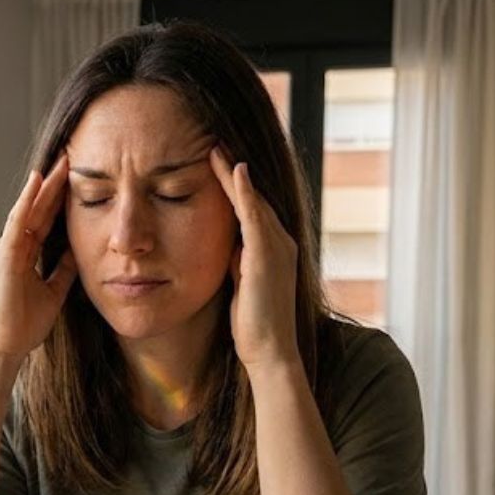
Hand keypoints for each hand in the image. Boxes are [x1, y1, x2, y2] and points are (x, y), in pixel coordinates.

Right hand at [0, 155, 78, 362]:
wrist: (5, 346)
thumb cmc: (24, 324)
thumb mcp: (54, 291)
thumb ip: (63, 270)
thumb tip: (78, 251)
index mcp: (25, 254)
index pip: (46, 218)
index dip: (61, 198)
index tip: (78, 176)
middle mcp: (14, 246)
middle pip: (38, 208)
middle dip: (55, 183)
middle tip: (72, 156)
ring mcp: (7, 248)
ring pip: (28, 208)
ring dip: (44, 184)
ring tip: (61, 160)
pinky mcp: (5, 255)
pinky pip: (18, 221)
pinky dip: (28, 200)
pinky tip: (38, 181)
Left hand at [210, 147, 300, 373]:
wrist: (270, 352)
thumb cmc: (254, 326)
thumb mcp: (242, 285)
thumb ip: (237, 262)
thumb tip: (227, 247)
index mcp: (273, 249)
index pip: (251, 208)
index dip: (233, 186)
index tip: (214, 162)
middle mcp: (280, 242)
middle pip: (253, 197)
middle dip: (234, 171)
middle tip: (214, 142)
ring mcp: (277, 247)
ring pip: (253, 200)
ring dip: (234, 173)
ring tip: (216, 147)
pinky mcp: (267, 255)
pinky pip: (254, 215)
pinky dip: (245, 192)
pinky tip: (234, 169)